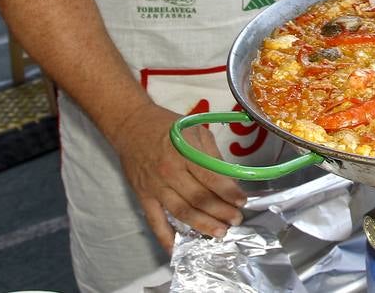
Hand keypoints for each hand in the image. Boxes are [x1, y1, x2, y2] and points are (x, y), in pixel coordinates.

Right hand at [108, 101, 246, 250]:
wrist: (131, 125)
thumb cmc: (167, 127)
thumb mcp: (195, 131)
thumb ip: (212, 155)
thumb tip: (230, 179)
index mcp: (185, 153)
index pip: (211, 178)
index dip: (229, 192)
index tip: (243, 202)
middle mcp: (170, 171)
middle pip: (200, 199)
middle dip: (221, 212)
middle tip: (236, 220)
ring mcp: (155, 186)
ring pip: (182, 212)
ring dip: (203, 225)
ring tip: (220, 233)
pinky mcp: (143, 196)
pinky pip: (155, 221)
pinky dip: (166, 238)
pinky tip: (178, 249)